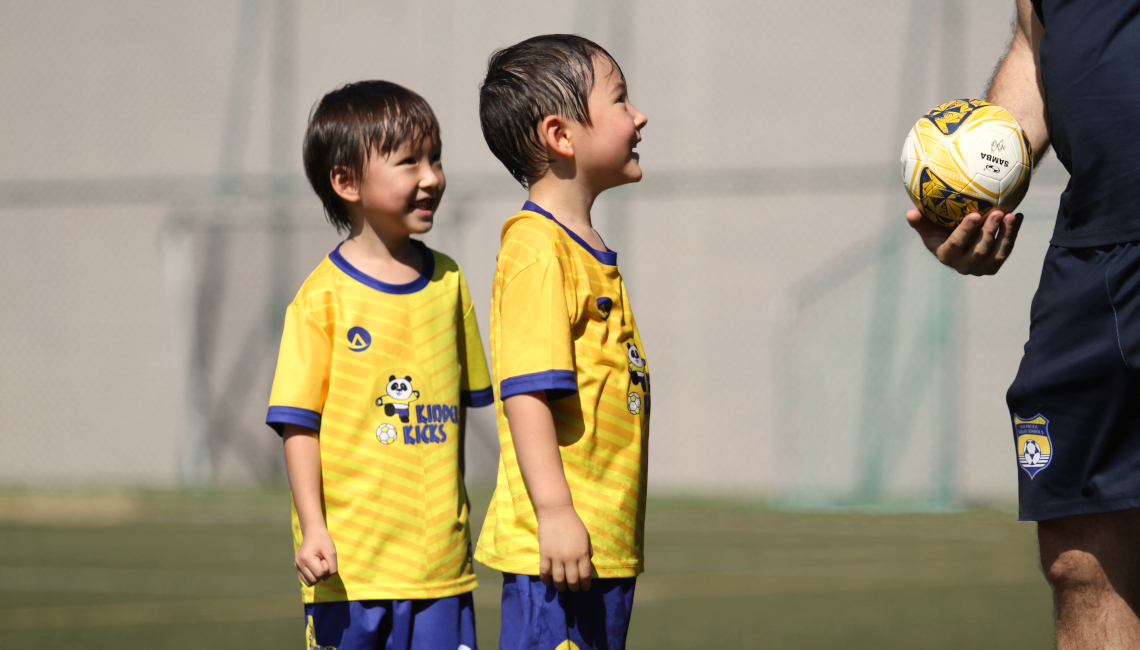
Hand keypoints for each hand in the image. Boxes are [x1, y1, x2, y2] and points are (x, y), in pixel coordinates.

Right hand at [295, 527, 337, 586]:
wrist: (313, 532)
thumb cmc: (323, 541)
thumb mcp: (332, 552)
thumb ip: (332, 568)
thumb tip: (325, 579)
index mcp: (306, 558)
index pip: (320, 574)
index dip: (327, 567)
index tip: (325, 557)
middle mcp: (299, 563)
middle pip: (314, 580)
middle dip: (322, 572)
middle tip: (322, 560)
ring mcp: (296, 566)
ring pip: (310, 583)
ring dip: (318, 576)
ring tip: (318, 563)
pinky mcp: (297, 567)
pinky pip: (307, 580)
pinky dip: (313, 576)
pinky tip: (315, 566)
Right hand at [537, 504, 592, 591]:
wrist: (556, 513)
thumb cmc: (573, 524)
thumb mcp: (586, 537)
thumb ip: (588, 551)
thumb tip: (587, 564)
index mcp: (582, 553)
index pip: (585, 575)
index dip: (585, 585)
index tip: (584, 589)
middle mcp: (570, 558)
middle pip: (572, 580)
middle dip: (574, 588)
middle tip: (573, 589)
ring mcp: (556, 557)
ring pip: (558, 579)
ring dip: (561, 587)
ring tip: (562, 588)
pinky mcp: (544, 554)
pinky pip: (544, 571)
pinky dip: (546, 580)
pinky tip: (548, 583)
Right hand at [906, 209, 1022, 275]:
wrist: (957, 245)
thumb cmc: (939, 232)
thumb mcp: (928, 228)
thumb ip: (920, 222)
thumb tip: (910, 213)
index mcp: (946, 256)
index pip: (956, 245)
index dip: (966, 231)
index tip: (975, 214)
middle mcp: (964, 266)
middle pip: (979, 250)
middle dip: (989, 232)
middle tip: (997, 212)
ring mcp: (981, 268)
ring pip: (996, 254)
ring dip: (1005, 235)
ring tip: (1010, 215)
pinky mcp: (994, 266)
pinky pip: (1006, 251)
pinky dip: (1013, 234)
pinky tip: (1017, 216)